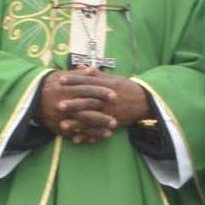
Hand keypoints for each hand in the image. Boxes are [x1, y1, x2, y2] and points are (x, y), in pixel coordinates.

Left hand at [34, 68, 150, 143]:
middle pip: (89, 101)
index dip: (75, 80)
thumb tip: (79, 65)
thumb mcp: (114, 78)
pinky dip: (87, 136)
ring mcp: (111, 113)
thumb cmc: (127, 88)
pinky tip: (75, 139)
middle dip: (73, 104)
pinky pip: (98, 131)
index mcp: (108, 86)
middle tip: (58, 105)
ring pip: (91, 119)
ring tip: (62, 125)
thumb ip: (96, 74)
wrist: (146, 102)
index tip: (61, 80)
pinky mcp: (113, 124)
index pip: (89, 82)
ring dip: (77, 123)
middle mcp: (109, 100)